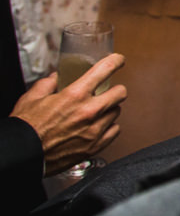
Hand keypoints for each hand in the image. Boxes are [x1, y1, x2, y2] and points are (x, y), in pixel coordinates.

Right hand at [11, 53, 126, 174]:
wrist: (22, 155)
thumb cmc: (26, 128)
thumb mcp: (32, 97)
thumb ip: (47, 83)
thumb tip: (55, 78)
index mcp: (75, 95)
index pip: (105, 69)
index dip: (116, 61)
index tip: (119, 60)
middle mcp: (89, 112)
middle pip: (120, 92)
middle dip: (114, 90)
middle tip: (107, 92)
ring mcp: (94, 130)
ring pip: (117, 112)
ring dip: (108, 110)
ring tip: (95, 113)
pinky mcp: (95, 146)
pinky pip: (114, 131)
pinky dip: (108, 127)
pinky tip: (98, 127)